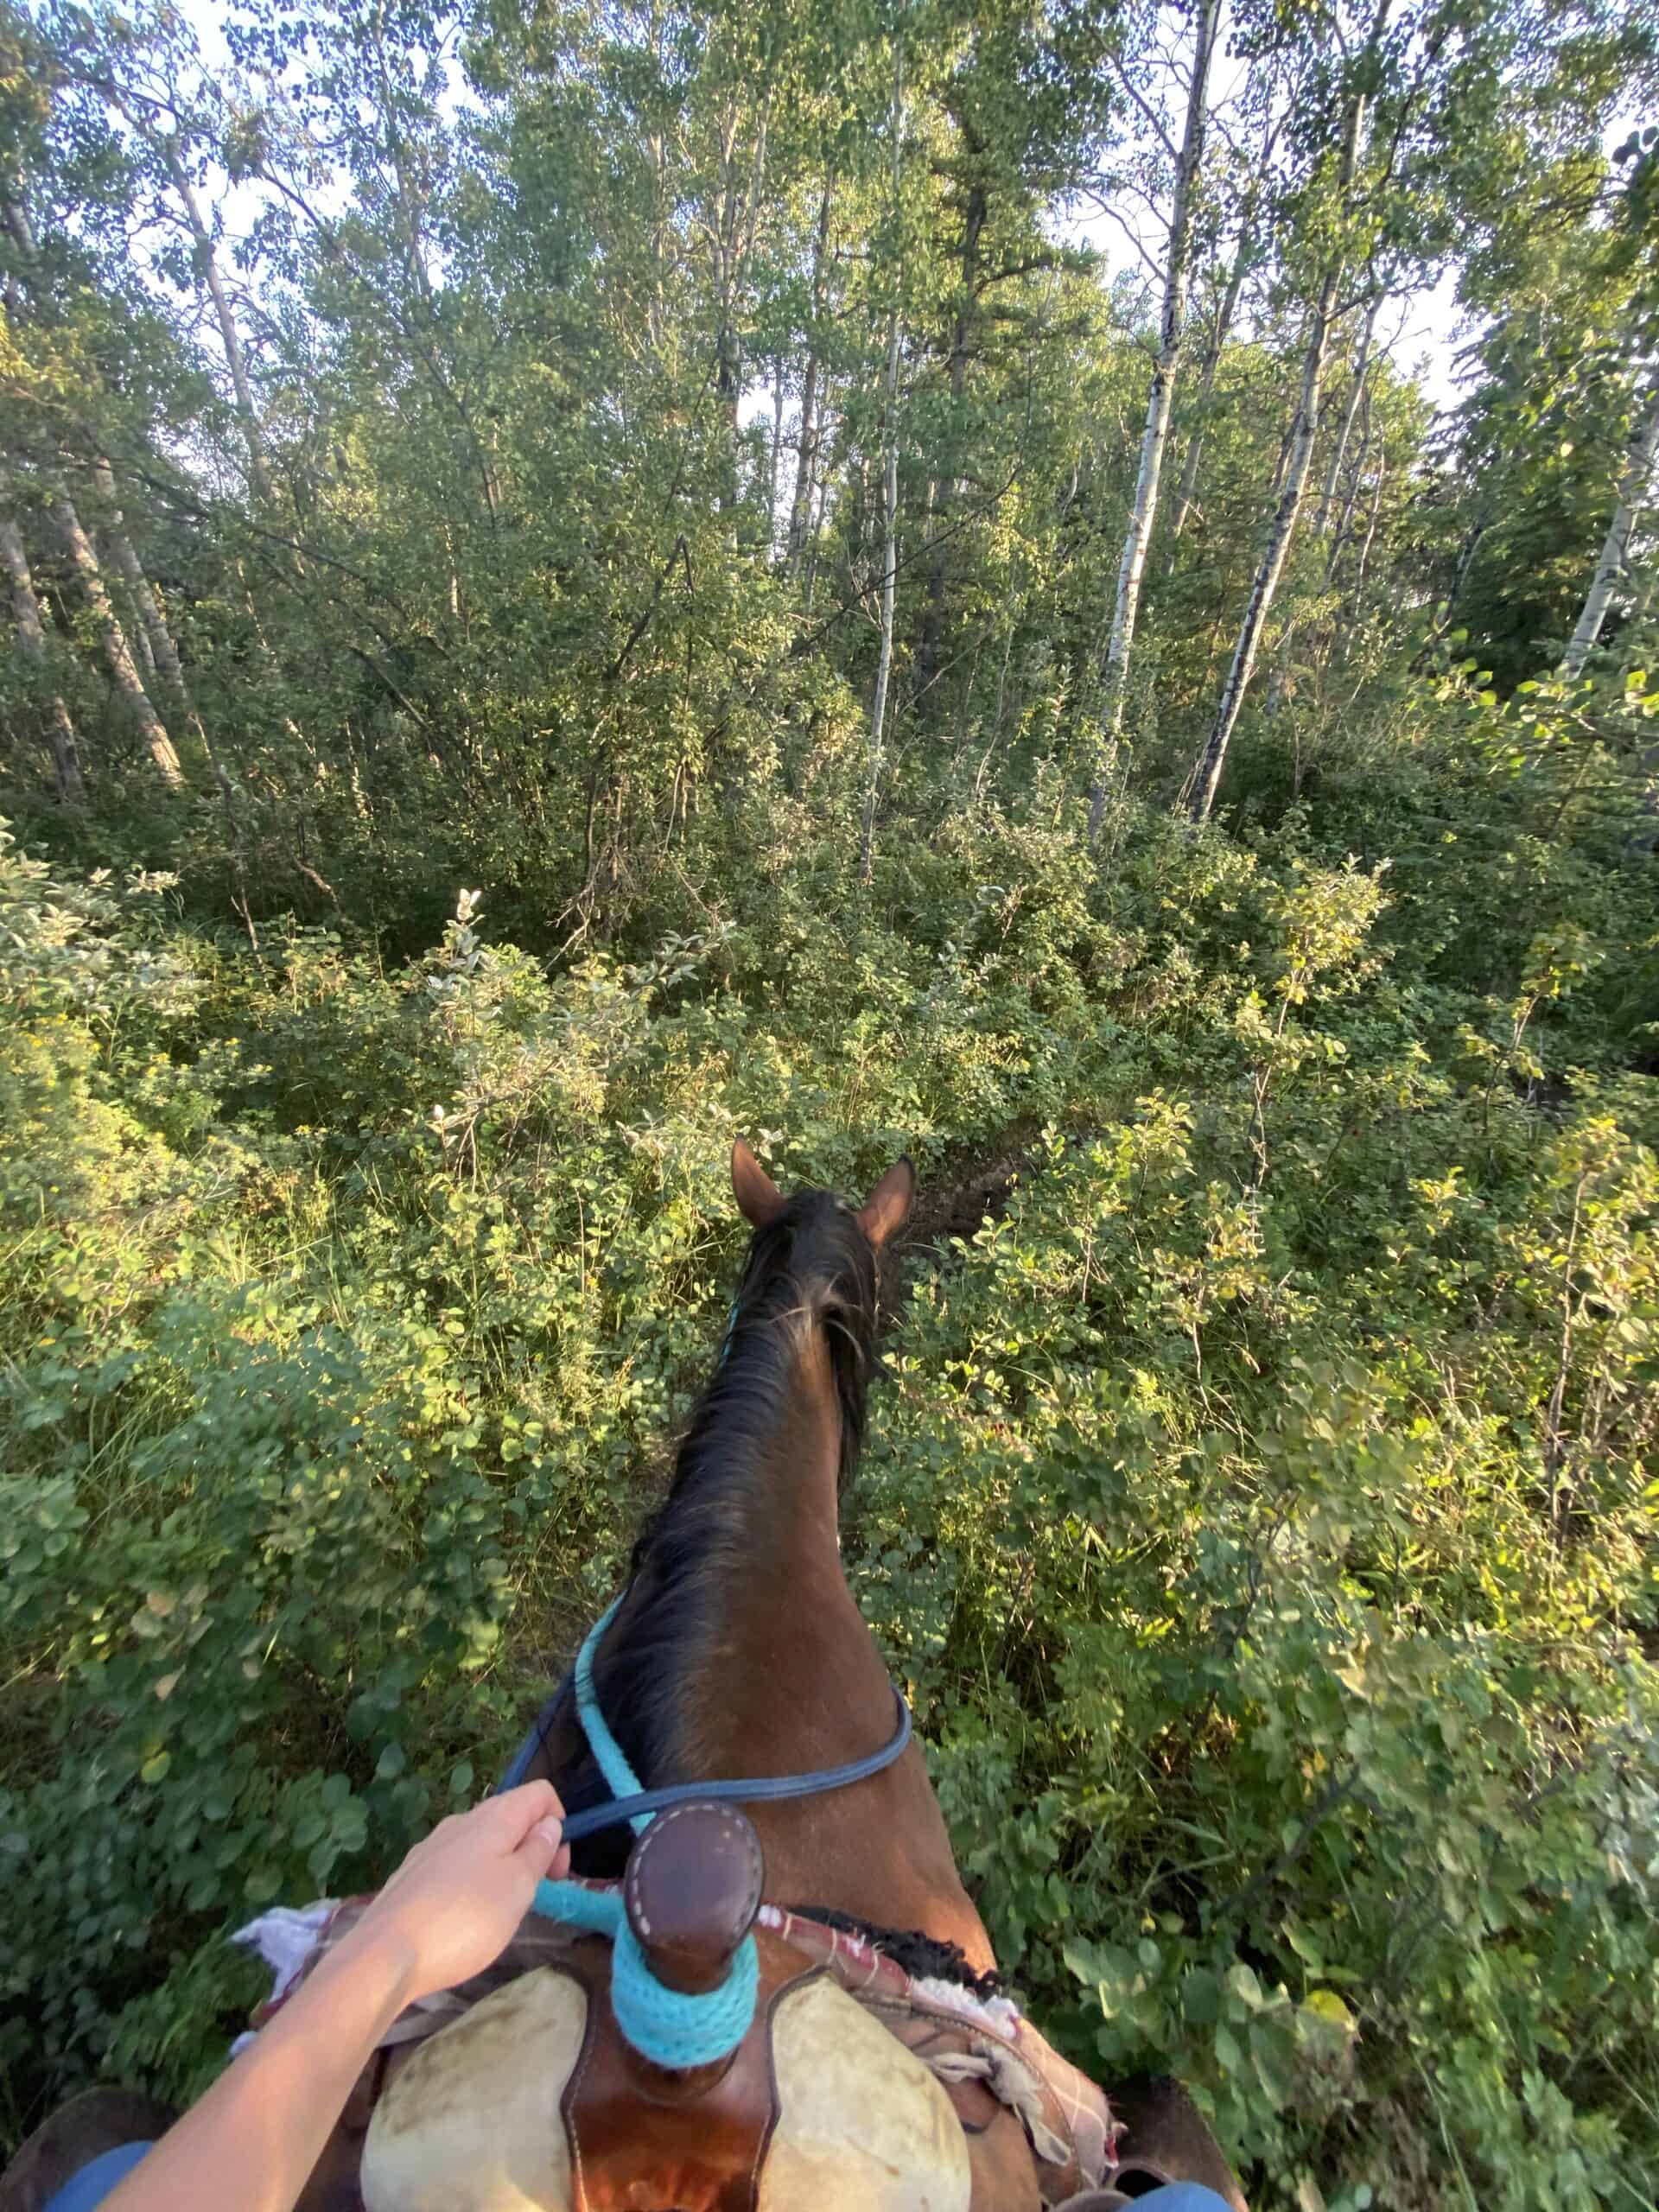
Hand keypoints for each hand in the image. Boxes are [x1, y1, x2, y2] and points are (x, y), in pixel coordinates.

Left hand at [342, 1781, 571, 2006]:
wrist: (385, 1955)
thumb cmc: (464, 1920)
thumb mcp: (517, 1888)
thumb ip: (537, 1851)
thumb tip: (548, 1823)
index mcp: (493, 1818)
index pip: (539, 1793)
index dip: (559, 1823)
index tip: (557, 1871)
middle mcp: (461, 1822)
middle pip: (509, 1817)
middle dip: (531, 1848)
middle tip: (534, 1895)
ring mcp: (431, 1847)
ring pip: (480, 1843)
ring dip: (501, 1867)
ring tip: (498, 1913)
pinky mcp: (411, 1875)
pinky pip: (454, 1865)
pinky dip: (472, 1881)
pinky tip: (462, 1919)